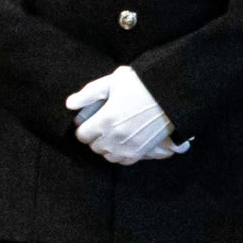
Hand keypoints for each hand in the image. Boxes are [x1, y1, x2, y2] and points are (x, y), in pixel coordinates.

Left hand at [68, 66, 187, 165]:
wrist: (172, 95)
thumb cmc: (142, 85)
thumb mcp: (112, 81)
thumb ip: (88, 94)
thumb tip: (70, 104)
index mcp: (105, 121)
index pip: (82, 135)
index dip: (83, 128)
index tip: (88, 122)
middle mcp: (115, 138)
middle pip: (94, 147)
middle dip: (94, 137)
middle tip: (101, 126)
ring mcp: (129, 147)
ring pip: (108, 156)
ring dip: (107, 147)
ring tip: (112, 135)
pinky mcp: (143, 151)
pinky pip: (124, 161)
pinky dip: (120, 155)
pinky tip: (123, 143)